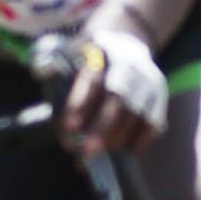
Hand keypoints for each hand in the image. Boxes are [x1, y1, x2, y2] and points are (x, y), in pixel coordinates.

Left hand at [57, 22, 166, 155]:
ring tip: (97, 156)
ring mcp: (150, 80)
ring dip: (118, 139)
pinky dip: (139, 141)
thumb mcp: (68, 49)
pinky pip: (154, 124)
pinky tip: (122, 154)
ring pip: (139, 113)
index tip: (68, 128)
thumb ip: (51, 59)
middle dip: (103, 127)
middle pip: (119, 97)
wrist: (125, 43)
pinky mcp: (160, 97)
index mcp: (104, 49)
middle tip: (85, 152)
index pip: (93, 79)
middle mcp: (131, 63)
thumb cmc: (87, 56)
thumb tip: (40, 70)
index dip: (81, 104)